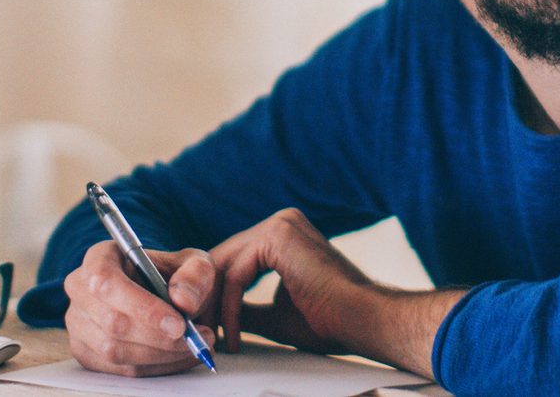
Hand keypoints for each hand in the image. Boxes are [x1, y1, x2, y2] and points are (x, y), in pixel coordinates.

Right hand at [62, 240, 218, 376]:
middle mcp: (81, 289)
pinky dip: (154, 367)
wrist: (173, 302)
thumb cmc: (178, 278)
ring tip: (192, 346)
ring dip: (159, 354)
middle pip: (111, 321)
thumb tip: (182, 299)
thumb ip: (195, 275)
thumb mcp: (196, 265)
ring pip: (114, 350)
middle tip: (192, 338)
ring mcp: (78, 323)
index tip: (178, 324)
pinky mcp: (86, 352)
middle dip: (156, 336)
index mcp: (100, 257)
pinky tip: (177, 355)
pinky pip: (119, 368)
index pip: (106, 281)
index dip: (141, 306)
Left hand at [206, 208, 374, 355]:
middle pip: (224, 258)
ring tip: (211, 337)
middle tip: (198, 333)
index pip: (233, 260)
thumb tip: (216, 313)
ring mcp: (280, 224)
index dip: (214, 294)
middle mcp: (281, 223)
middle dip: (207, 298)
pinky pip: (236, 274)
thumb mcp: (274, 314)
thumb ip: (246, 308)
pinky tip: (233, 333)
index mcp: (283, 236)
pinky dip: (229, 307)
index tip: (206, 327)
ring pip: (225, 266)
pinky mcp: (277, 235)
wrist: (362, 320)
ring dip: (214, 305)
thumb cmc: (329, 320)